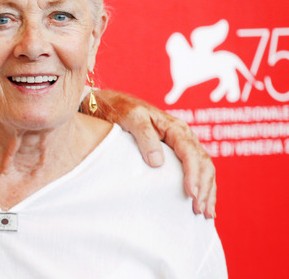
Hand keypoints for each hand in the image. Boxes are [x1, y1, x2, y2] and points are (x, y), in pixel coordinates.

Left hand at [85, 89, 216, 218]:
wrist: (111, 104)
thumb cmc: (120, 110)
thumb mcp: (130, 118)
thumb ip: (144, 136)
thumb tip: (157, 162)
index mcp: (175, 128)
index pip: (190, 154)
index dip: (193, 175)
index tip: (190, 194)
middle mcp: (184, 137)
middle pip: (203, 164)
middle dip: (204, 188)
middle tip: (199, 211)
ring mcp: (182, 146)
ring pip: (204, 169)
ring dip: (207, 191)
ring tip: (205, 214)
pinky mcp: (176, 154)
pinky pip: (196, 171)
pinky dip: (203, 187)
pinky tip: (202, 202)